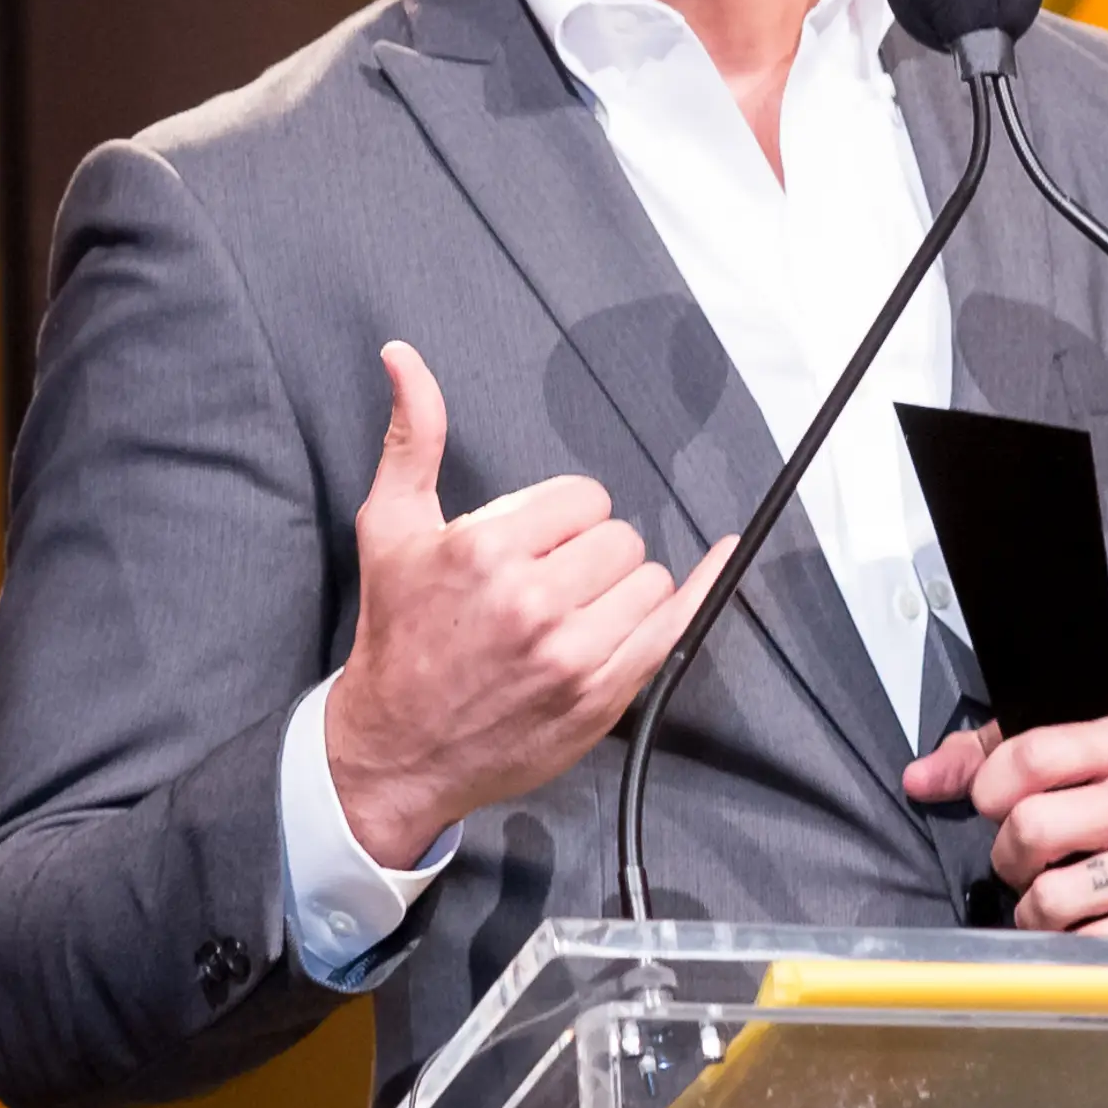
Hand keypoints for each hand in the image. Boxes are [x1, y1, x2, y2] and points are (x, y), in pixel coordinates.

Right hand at [326, 343, 733, 865]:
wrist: (398, 749)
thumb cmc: (396, 636)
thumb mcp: (390, 528)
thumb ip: (411, 438)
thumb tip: (403, 358)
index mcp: (485, 551)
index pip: (582, 498)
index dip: (562, 516)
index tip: (535, 543)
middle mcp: (532, 602)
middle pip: (619, 537)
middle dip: (591, 551)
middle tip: (549, 581)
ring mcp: (572, 656)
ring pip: (649, 581)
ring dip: (623, 587)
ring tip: (575, 609)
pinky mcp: (600, 698)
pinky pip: (675, 628)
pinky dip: (695, 595)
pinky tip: (717, 562)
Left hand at [903, 713, 1107, 938]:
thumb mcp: (1090, 763)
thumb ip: (997, 757)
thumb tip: (920, 780)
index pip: (1032, 754)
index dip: (989, 786)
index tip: (992, 805)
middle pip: (1031, 826)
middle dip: (1010, 854)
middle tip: (1027, 862)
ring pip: (1050, 896)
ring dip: (1035, 908)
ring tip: (1060, 897)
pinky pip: (1084, 946)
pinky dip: (1070, 944)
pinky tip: (1090, 926)